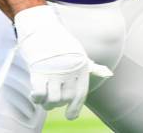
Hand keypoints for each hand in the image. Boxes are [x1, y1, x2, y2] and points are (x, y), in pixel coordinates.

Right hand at [14, 5, 111, 119]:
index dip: (75, 108)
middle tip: (51, 98)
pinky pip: (39, 95)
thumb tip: (108, 73)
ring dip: (46, 103)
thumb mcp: (78, 52)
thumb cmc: (58, 40)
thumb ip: (89, 66)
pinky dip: (37, 98)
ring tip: (43, 97)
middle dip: (57, 103)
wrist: (40, 27)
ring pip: (52, 101)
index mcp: (81, 65)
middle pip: (65, 99)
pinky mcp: (38, 72)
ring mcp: (54, 71)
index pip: (80, 94)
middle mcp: (69, 70)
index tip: (70, 116)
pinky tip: (35, 93)